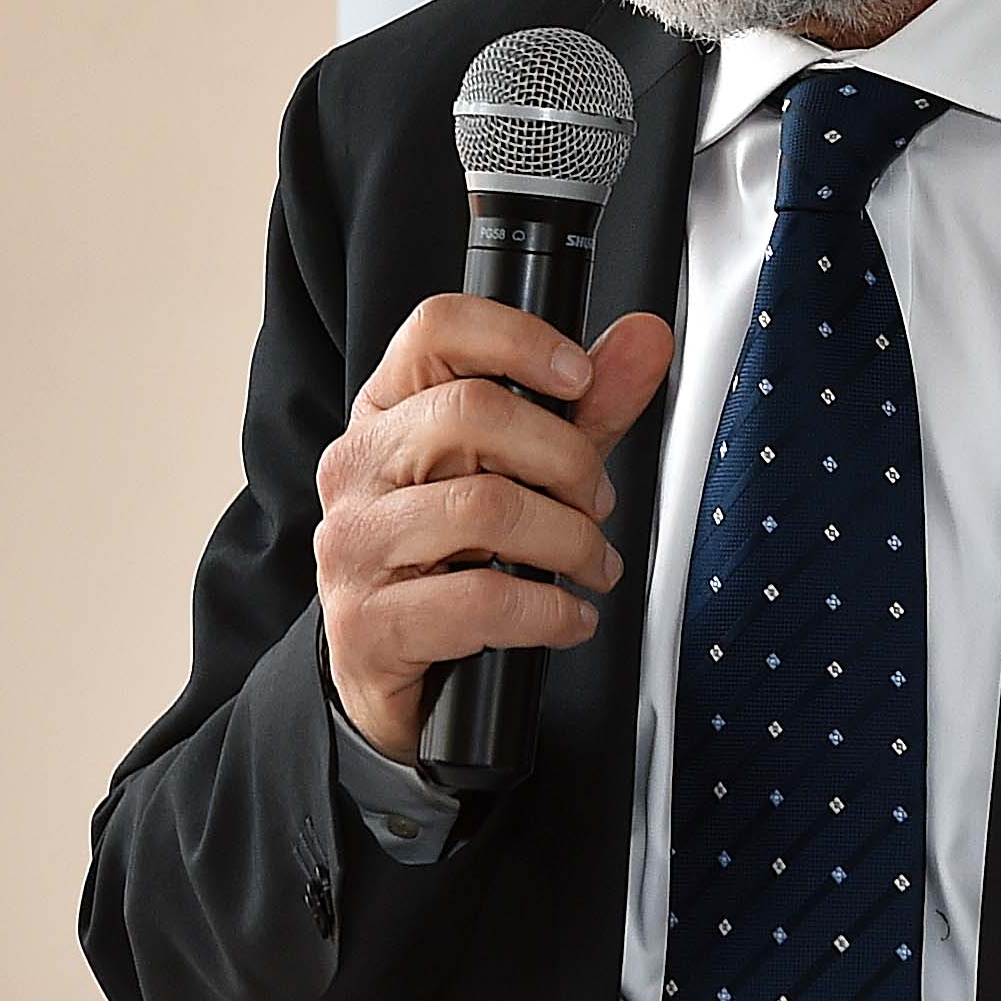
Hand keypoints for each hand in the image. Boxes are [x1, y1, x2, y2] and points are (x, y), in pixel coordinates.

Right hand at [313, 297, 675, 762]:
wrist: (392, 671)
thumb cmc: (454, 556)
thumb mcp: (524, 471)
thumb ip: (587, 407)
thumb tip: (648, 339)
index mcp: (389, 409)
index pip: (437, 329)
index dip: (519, 338)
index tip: (581, 376)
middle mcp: (358, 465)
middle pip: (470, 413)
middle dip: (567, 458)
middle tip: (598, 500)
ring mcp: (352, 544)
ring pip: (483, 508)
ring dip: (568, 540)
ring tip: (593, 562)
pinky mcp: (364, 624)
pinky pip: (479, 601)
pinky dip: (548, 611)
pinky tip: (570, 618)